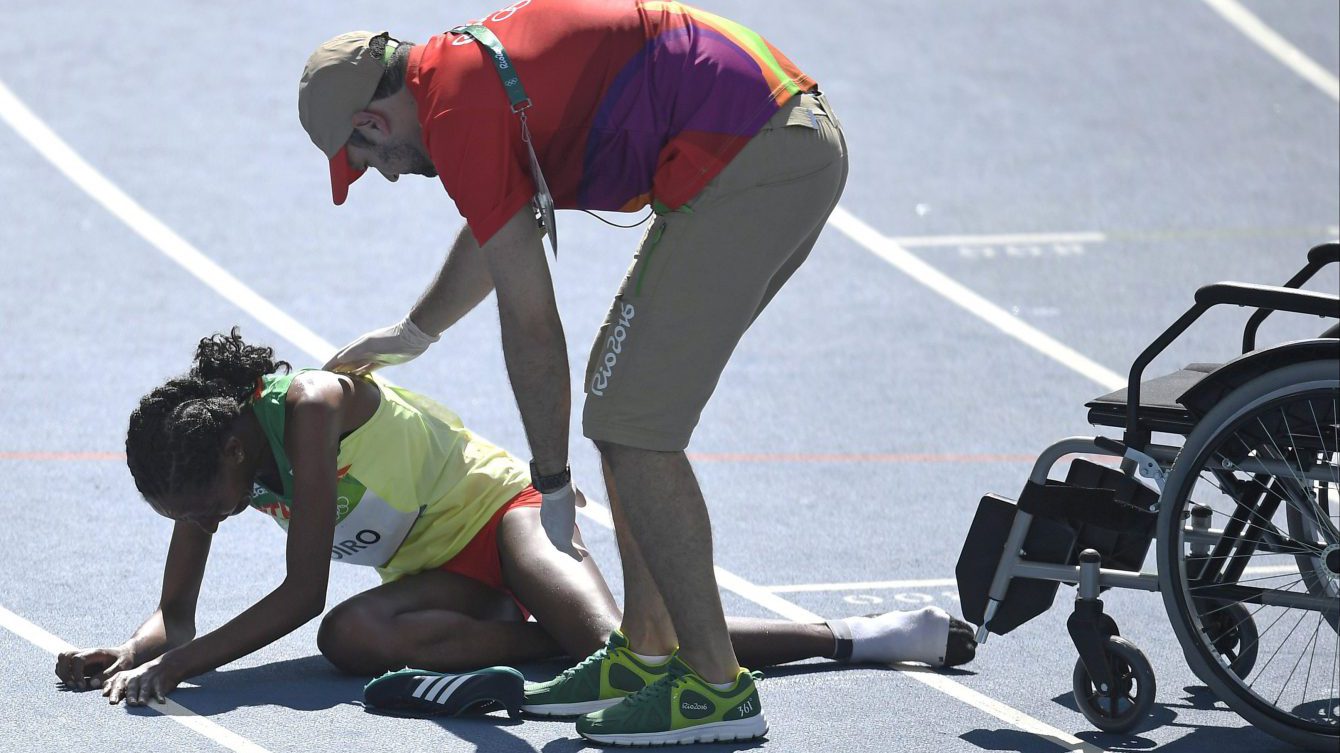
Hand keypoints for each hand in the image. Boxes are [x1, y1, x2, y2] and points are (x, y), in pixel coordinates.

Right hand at [55, 646, 133, 690]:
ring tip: (73, 685)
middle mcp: (84, 653)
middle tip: (73, 685)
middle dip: (64, 672)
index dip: (77, 673)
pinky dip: (63, 675)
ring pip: (60, 661)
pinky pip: (63, 667)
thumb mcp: (121, 667)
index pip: (77, 659)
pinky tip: (74, 683)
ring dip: (62, 674)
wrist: (124, 654)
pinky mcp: (77, 664)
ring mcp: (79, 658)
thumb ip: (108, 674)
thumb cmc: (124, 660)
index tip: (83, 686)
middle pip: (63, 655)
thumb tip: (92, 684)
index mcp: (95, 652)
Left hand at [102, 656, 181, 705]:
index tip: (108, 698)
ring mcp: (148, 680)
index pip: (117, 684)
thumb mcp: (126, 678)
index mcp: (125, 678)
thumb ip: (113, 685)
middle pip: (131, 688)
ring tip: (141, 703)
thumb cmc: (139, 677)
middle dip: (129, 695)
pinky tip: (161, 702)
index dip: (112, 691)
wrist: (163, 666)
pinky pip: (160, 689)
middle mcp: (135, 678)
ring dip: (143, 695)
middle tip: (128, 703)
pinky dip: (160, 695)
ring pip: (145, 689)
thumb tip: (103, 694)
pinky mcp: (160, 682)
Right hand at [323, 316, 438, 374]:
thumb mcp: (371, 345)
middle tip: (326, 382)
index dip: (329, 365)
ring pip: (356, 366)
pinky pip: (368, 369)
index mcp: (358, 345)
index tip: (319, 374)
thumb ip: (355, 351)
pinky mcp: (383, 361)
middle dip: (336, 370)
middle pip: (346, 362)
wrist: (413, 337)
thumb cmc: (392, 340)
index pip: (339, 357)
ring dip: (347, 373)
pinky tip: (358, 380)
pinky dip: (361, 374)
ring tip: (339, 383)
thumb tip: (339, 359)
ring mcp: (373, 356)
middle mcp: (364, 351)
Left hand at [540, 483, 587, 559]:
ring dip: (574, 551)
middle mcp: (548, 526)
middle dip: (566, 545)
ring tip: (584, 554)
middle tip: (576, 550)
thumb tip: (583, 504)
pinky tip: (583, 556)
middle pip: (557, 539)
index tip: (570, 535)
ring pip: (563, 546)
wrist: (556, 488)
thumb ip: (577, 500)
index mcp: (548, 516)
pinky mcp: (562, 538)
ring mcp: (554, 533)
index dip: (562, 532)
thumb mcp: (571, 494)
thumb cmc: (562, 487)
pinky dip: (575, 554)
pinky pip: (569, 549)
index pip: (554, 528)